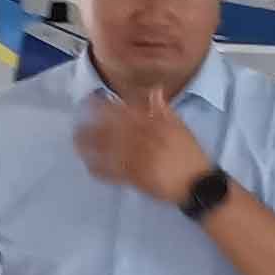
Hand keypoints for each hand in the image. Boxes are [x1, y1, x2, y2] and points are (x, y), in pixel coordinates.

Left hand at [75, 88, 212, 204]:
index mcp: (155, 125)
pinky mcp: (135, 177)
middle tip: (77, 122)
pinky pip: (112, 171)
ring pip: (108, 149)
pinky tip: (89, 164)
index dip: (106, 106)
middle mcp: (144, 138)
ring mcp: (137, 158)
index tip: (91, 101)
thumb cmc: (190, 155)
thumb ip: (165, 110)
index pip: (126, 110)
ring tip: (78, 141)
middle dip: (93, 125)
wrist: (197, 184)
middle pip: (111, 128)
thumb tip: (154, 90)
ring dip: (91, 145)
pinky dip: (99, 168)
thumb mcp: (182, 128)